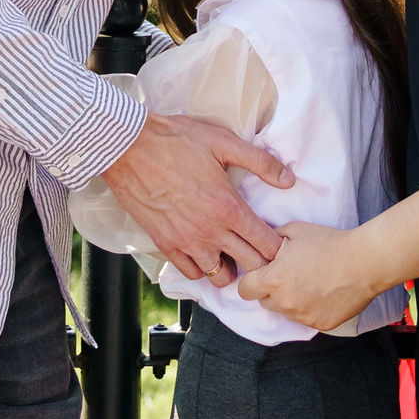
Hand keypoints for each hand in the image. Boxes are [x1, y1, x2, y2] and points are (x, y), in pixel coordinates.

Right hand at [99, 113, 291, 286]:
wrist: (129, 148)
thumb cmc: (176, 141)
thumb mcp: (223, 142)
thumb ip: (260, 162)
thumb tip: (288, 179)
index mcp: (228, 207)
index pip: (267, 245)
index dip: (278, 247)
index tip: (278, 241)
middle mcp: (210, 232)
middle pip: (250, 266)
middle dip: (261, 261)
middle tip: (260, 248)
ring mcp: (187, 242)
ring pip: (221, 277)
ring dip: (232, 267)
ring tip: (232, 252)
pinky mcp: (165, 246)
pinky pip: (192, 274)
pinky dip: (202, 268)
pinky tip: (205, 252)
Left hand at [235, 221, 383, 331]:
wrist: (364, 261)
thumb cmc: (329, 242)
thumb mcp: (294, 230)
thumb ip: (270, 239)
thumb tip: (259, 245)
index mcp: (274, 280)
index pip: (245, 290)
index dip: (251, 281)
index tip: (262, 274)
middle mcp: (285, 302)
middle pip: (265, 302)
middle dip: (271, 290)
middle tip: (290, 275)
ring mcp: (303, 317)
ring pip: (285, 311)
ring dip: (290, 300)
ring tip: (310, 282)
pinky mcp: (320, 325)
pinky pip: (306, 319)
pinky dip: (310, 308)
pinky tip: (324, 292)